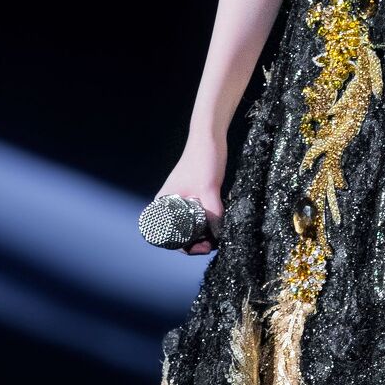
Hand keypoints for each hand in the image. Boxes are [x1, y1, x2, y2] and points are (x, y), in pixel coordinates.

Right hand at [158, 130, 228, 254]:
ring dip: (201, 233)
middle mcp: (169, 202)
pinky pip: (197, 214)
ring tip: (215, 239)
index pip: (167, 237)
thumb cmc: (204, 159)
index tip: (202, 249)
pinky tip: (217, 226)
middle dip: (194, 243)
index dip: (184, 248)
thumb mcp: (209, 190)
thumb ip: (214, 213)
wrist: (210, 136)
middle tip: (211, 245)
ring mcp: (182, 197)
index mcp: (163, 202)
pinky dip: (205, 222)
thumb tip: (220, 236)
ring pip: (189, 224)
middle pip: (179, 233)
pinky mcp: (194, 193)